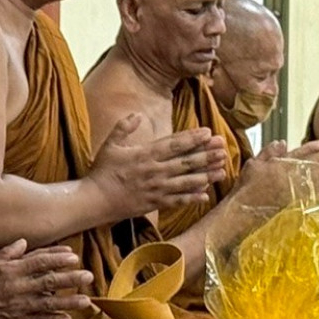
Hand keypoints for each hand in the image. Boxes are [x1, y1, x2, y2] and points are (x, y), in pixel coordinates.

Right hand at [0, 236, 94, 318]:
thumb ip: (3, 253)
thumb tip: (22, 242)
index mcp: (9, 270)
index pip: (38, 261)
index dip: (57, 258)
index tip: (73, 257)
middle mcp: (16, 286)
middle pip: (49, 280)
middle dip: (70, 278)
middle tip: (89, 276)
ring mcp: (18, 305)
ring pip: (48, 302)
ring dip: (69, 301)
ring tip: (86, 301)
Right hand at [91, 113, 227, 217]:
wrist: (95, 200)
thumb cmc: (102, 171)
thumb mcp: (110, 145)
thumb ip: (123, 127)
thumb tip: (137, 114)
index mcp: (145, 155)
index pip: (174, 144)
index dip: (193, 138)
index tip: (208, 132)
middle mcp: (155, 171)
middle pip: (186, 162)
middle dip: (207, 155)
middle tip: (223, 149)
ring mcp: (157, 189)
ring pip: (187, 182)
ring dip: (206, 176)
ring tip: (222, 170)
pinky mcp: (155, 204)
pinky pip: (178, 201)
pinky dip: (192, 198)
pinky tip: (206, 195)